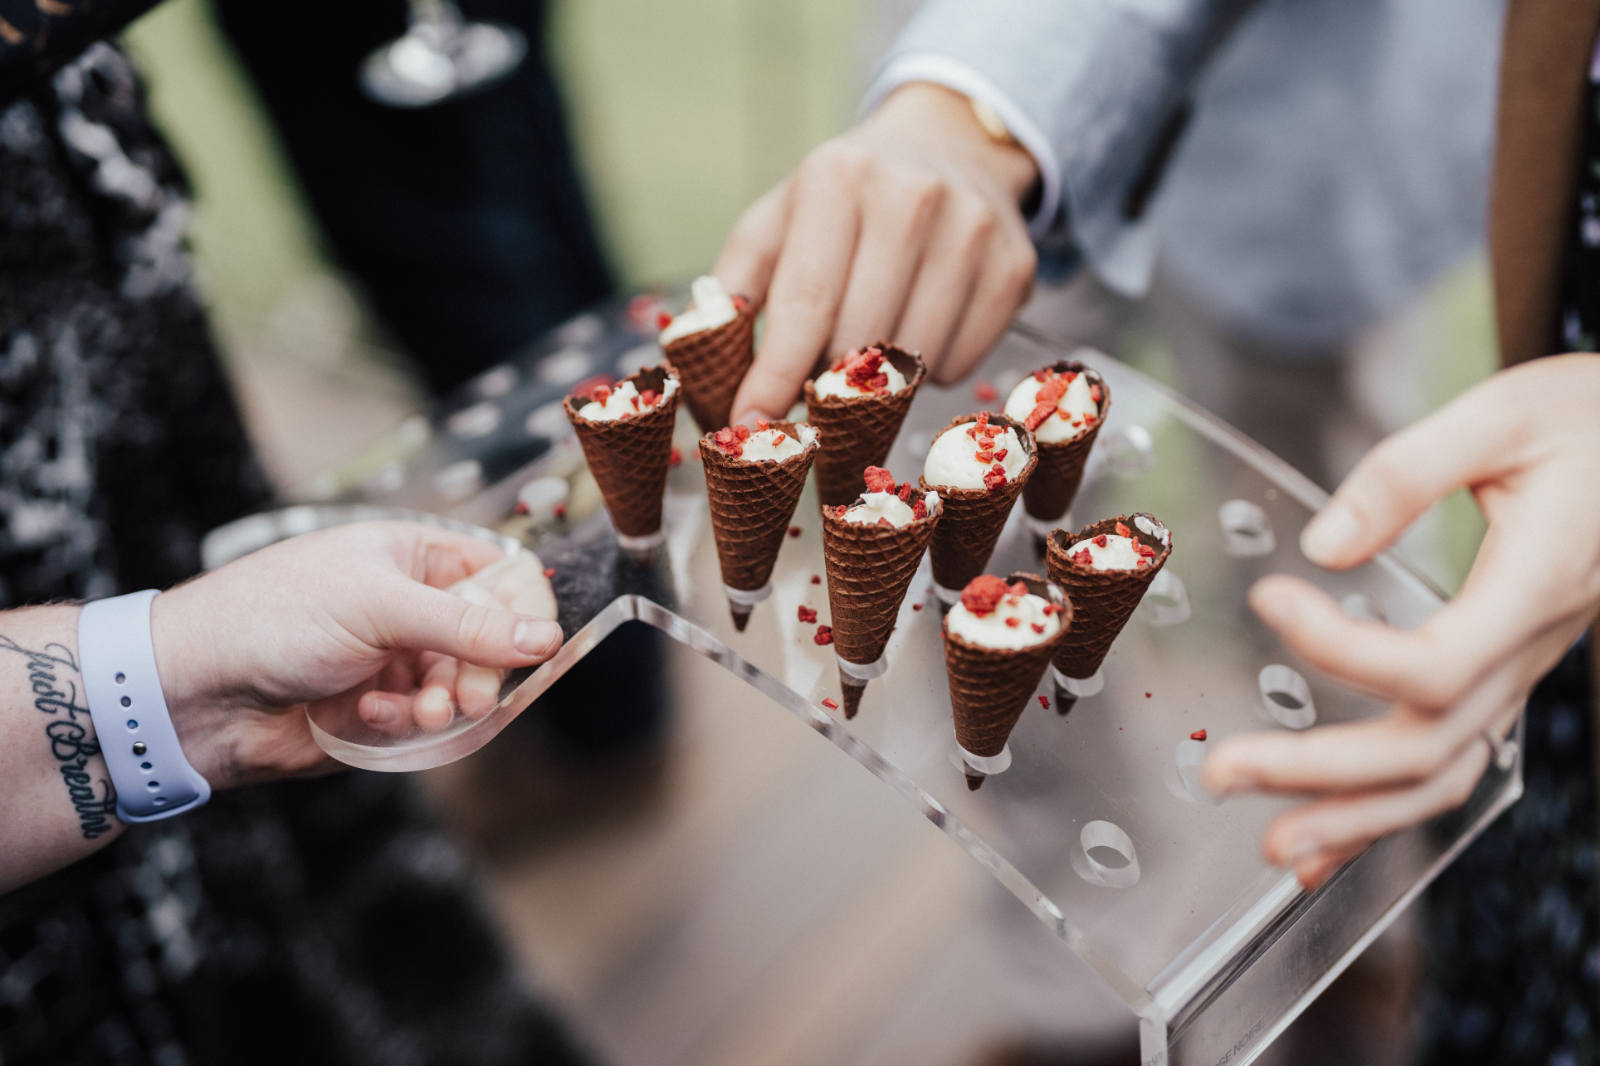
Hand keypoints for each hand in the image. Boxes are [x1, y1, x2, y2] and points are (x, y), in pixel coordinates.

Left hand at [151, 521, 561, 788]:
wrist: (197, 691)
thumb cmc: (275, 617)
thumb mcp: (379, 606)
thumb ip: (468, 625)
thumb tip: (546, 637)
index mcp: (413, 556)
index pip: (501, 575)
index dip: (524, 609)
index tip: (534, 643)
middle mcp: (410, 605)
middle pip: (490, 639)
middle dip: (483, 670)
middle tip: (469, 695)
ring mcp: (394, 658)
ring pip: (461, 686)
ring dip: (446, 702)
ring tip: (420, 713)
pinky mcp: (378, 709)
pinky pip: (424, 721)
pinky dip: (406, 723)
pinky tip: (371, 716)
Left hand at [717, 82, 1040, 423]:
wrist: (949, 146)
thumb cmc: (844, 201)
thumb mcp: (777, 220)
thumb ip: (735, 287)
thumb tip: (706, 368)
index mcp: (838, 180)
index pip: (805, 303)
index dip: (775, 375)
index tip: (751, 424)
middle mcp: (912, 197)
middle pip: (860, 340)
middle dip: (826, 384)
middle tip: (812, 392)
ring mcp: (973, 232)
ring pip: (914, 362)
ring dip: (881, 383)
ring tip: (866, 351)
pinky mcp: (1015, 267)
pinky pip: (960, 364)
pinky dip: (929, 371)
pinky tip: (918, 331)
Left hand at [1204, 354, 1599, 887]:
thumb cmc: (1587, 420)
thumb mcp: (1501, 415)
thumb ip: (1406, 474)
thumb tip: (1324, 547)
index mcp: (1534, 586)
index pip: (1433, 666)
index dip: (1342, 650)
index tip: (1270, 599)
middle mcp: (1528, 648)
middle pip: (1427, 747)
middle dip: (1319, 773)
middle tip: (1222, 773)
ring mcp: (1517, 671)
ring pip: (1443, 777)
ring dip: (1355, 820)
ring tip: (1275, 848)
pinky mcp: (1500, 674)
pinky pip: (1450, 762)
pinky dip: (1386, 810)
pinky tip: (1328, 836)